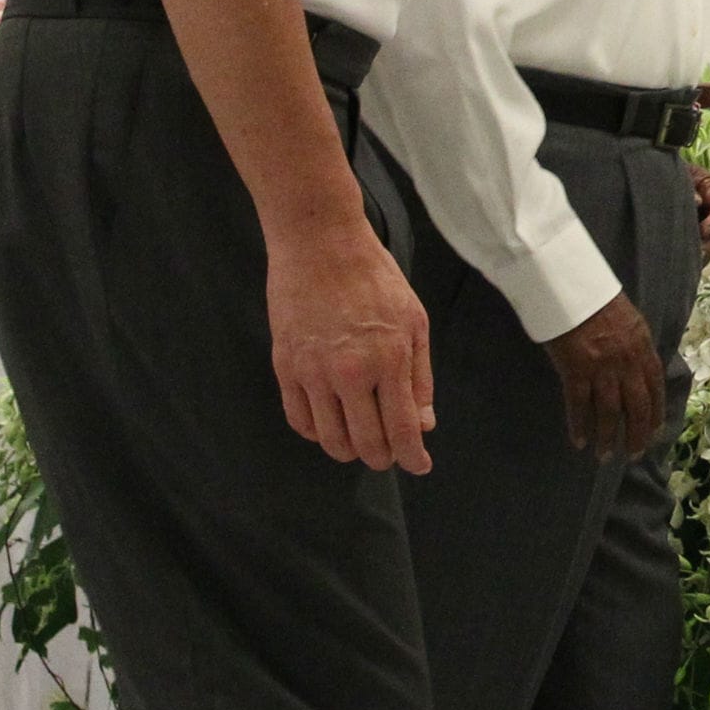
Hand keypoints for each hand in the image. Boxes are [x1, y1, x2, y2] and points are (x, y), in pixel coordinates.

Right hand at [269, 217, 432, 472]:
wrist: (320, 244)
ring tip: (361, 442)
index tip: (419, 466)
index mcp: (389, 359)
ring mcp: (313, 372)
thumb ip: (419, 377)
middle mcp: (350, 372)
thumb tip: (423, 423)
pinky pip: (299, 419)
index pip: (402, 428)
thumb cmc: (374, 278)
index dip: (412, 456)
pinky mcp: (285, 366)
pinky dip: (317, 433)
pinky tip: (330, 425)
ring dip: (349, 450)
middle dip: (382, 457)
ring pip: (330, 439)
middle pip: (366, 443)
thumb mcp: (414, 321)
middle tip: (390, 454)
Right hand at [544, 291, 663, 456]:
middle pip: (636, 408)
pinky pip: (578, 405)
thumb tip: (641, 373)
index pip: (655, 390)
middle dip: (636, 435)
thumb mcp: (631, 323)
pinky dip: (579, 426)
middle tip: (632, 454)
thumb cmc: (599, 302)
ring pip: (608, 413)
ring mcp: (601, 368)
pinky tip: (579, 441)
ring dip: (607, 438)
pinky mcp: (575, 370)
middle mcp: (627, 363)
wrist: (572, 287)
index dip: (655, 415)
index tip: (653, 433)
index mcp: (643, 349)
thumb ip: (637, 349)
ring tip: (604, 456)